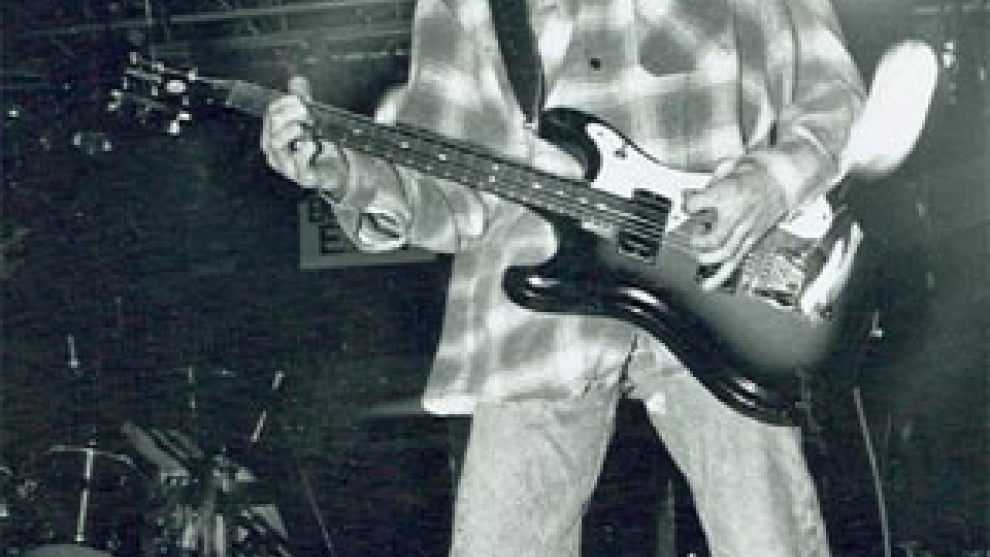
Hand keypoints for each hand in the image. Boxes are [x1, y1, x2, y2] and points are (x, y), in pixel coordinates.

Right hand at [261, 76, 347, 192]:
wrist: (335, 170)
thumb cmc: (317, 145)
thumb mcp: (311, 121)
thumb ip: (303, 101)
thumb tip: (297, 79)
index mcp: (274, 135)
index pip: (271, 114)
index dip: (285, 103)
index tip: (302, 99)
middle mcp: (274, 152)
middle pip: (272, 126)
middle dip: (289, 115)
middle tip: (307, 111)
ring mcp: (286, 166)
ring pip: (276, 144)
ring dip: (291, 130)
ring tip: (306, 127)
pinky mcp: (302, 177)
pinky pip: (298, 164)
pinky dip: (304, 151)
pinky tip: (313, 144)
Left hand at [682, 165, 787, 289]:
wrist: (787, 178)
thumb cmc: (760, 169)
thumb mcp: (731, 165)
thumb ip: (710, 180)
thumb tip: (692, 192)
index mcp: (729, 192)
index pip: (696, 204)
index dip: (687, 205)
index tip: (686, 205)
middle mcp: (738, 214)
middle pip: (712, 238)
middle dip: (698, 240)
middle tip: (694, 234)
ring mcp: (747, 229)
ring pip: (724, 253)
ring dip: (707, 257)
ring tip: (699, 254)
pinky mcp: (753, 238)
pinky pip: (736, 261)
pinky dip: (720, 276)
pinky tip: (709, 285)